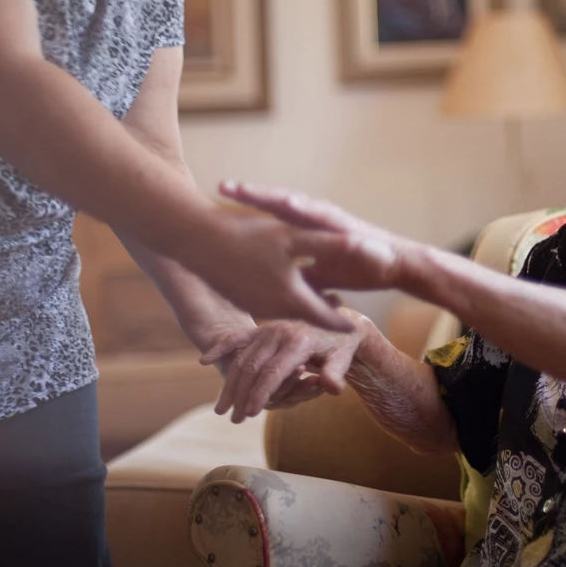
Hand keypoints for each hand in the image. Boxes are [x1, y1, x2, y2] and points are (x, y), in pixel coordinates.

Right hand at [173, 205, 354, 332]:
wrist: (196, 240)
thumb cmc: (248, 237)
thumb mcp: (294, 239)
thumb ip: (332, 245)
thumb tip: (369, 248)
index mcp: (293, 299)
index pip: (327, 319)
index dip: (343, 322)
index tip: (356, 329)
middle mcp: (275, 309)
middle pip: (307, 316)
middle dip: (323, 314)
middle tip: (340, 314)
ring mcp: (255, 305)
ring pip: (287, 309)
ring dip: (302, 305)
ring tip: (318, 300)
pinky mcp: (240, 296)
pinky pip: (269, 302)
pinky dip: (281, 298)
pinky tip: (283, 285)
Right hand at [201, 308, 374, 423]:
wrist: (338, 318)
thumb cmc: (341, 343)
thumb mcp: (344, 358)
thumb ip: (336, 374)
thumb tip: (332, 389)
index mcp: (299, 341)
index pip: (273, 372)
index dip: (261, 393)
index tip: (250, 413)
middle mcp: (279, 333)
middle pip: (252, 367)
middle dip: (241, 395)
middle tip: (232, 418)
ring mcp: (268, 329)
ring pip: (242, 358)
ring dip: (230, 384)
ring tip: (221, 407)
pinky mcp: (261, 328)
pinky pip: (237, 338)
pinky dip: (221, 348)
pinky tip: (203, 360)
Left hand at [217, 181, 405, 292]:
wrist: (393, 265)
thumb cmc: (356, 268)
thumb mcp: (316, 277)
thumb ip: (297, 277)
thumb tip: (274, 290)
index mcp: (304, 229)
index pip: (269, 216)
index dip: (245, 210)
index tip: (217, 205)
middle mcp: (313, 217)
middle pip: (274, 203)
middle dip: (249, 194)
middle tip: (222, 185)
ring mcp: (327, 217)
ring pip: (293, 202)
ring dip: (269, 195)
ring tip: (244, 189)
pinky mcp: (344, 224)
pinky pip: (320, 214)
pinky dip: (304, 207)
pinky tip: (288, 202)